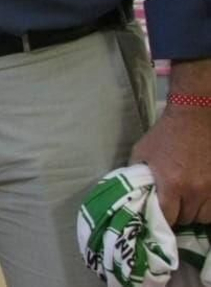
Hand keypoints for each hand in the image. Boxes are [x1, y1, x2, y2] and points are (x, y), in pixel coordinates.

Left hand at [132, 101, 210, 224]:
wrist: (194, 116)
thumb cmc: (165, 134)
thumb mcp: (142, 152)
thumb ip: (138, 175)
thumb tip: (134, 192)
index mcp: (172, 183)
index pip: (168, 217)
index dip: (162, 221)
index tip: (158, 220)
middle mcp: (195, 190)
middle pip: (188, 219)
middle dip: (178, 217)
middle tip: (172, 211)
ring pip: (206, 216)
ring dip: (195, 213)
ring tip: (187, 205)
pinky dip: (208, 207)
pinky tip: (201, 200)